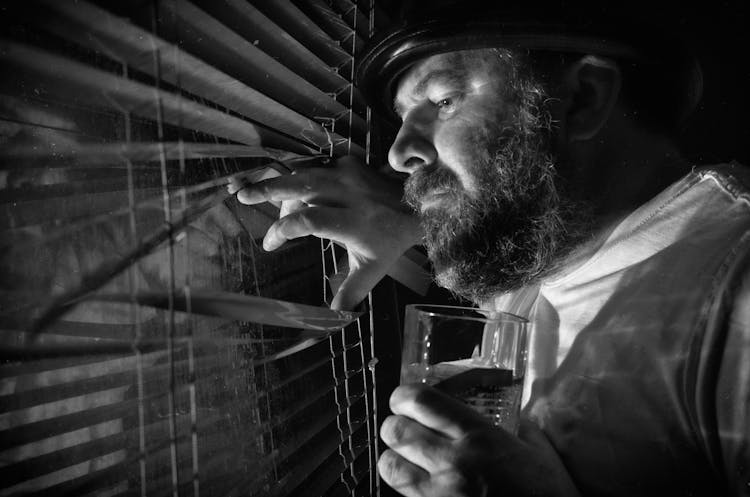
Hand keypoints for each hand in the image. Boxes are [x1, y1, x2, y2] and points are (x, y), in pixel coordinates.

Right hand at [230, 156, 422, 309]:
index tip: (270, 245)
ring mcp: (347, 174)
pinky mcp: (346, 163)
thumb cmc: (390, 240)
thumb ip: (350, 292)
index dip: (284, 231)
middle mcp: (348, 193)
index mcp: (353, 221)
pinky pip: (314, 168)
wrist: (416, 205)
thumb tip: (333, 319)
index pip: (310, 221)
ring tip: (249, 191)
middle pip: (302, 186)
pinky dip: (295, 178)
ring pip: (304, 174)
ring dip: (277, 184)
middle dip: (269, 190)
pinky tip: (278, 189)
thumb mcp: (372, 269)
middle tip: (243, 197)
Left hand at [379, 384, 580, 496]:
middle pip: (396, 431)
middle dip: (393, 427)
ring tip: (404, 460)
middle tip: (401, 429)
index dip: (403, 397)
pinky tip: (420, 487)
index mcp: (479, 435)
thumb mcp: (537, 450)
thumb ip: (517, 427)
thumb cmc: (549, 492)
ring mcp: (442, 493)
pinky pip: (405, 496)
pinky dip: (407, 489)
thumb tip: (511, 414)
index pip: (421, 401)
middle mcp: (455, 460)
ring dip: (393, 460)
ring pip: (390, 467)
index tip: (403, 400)